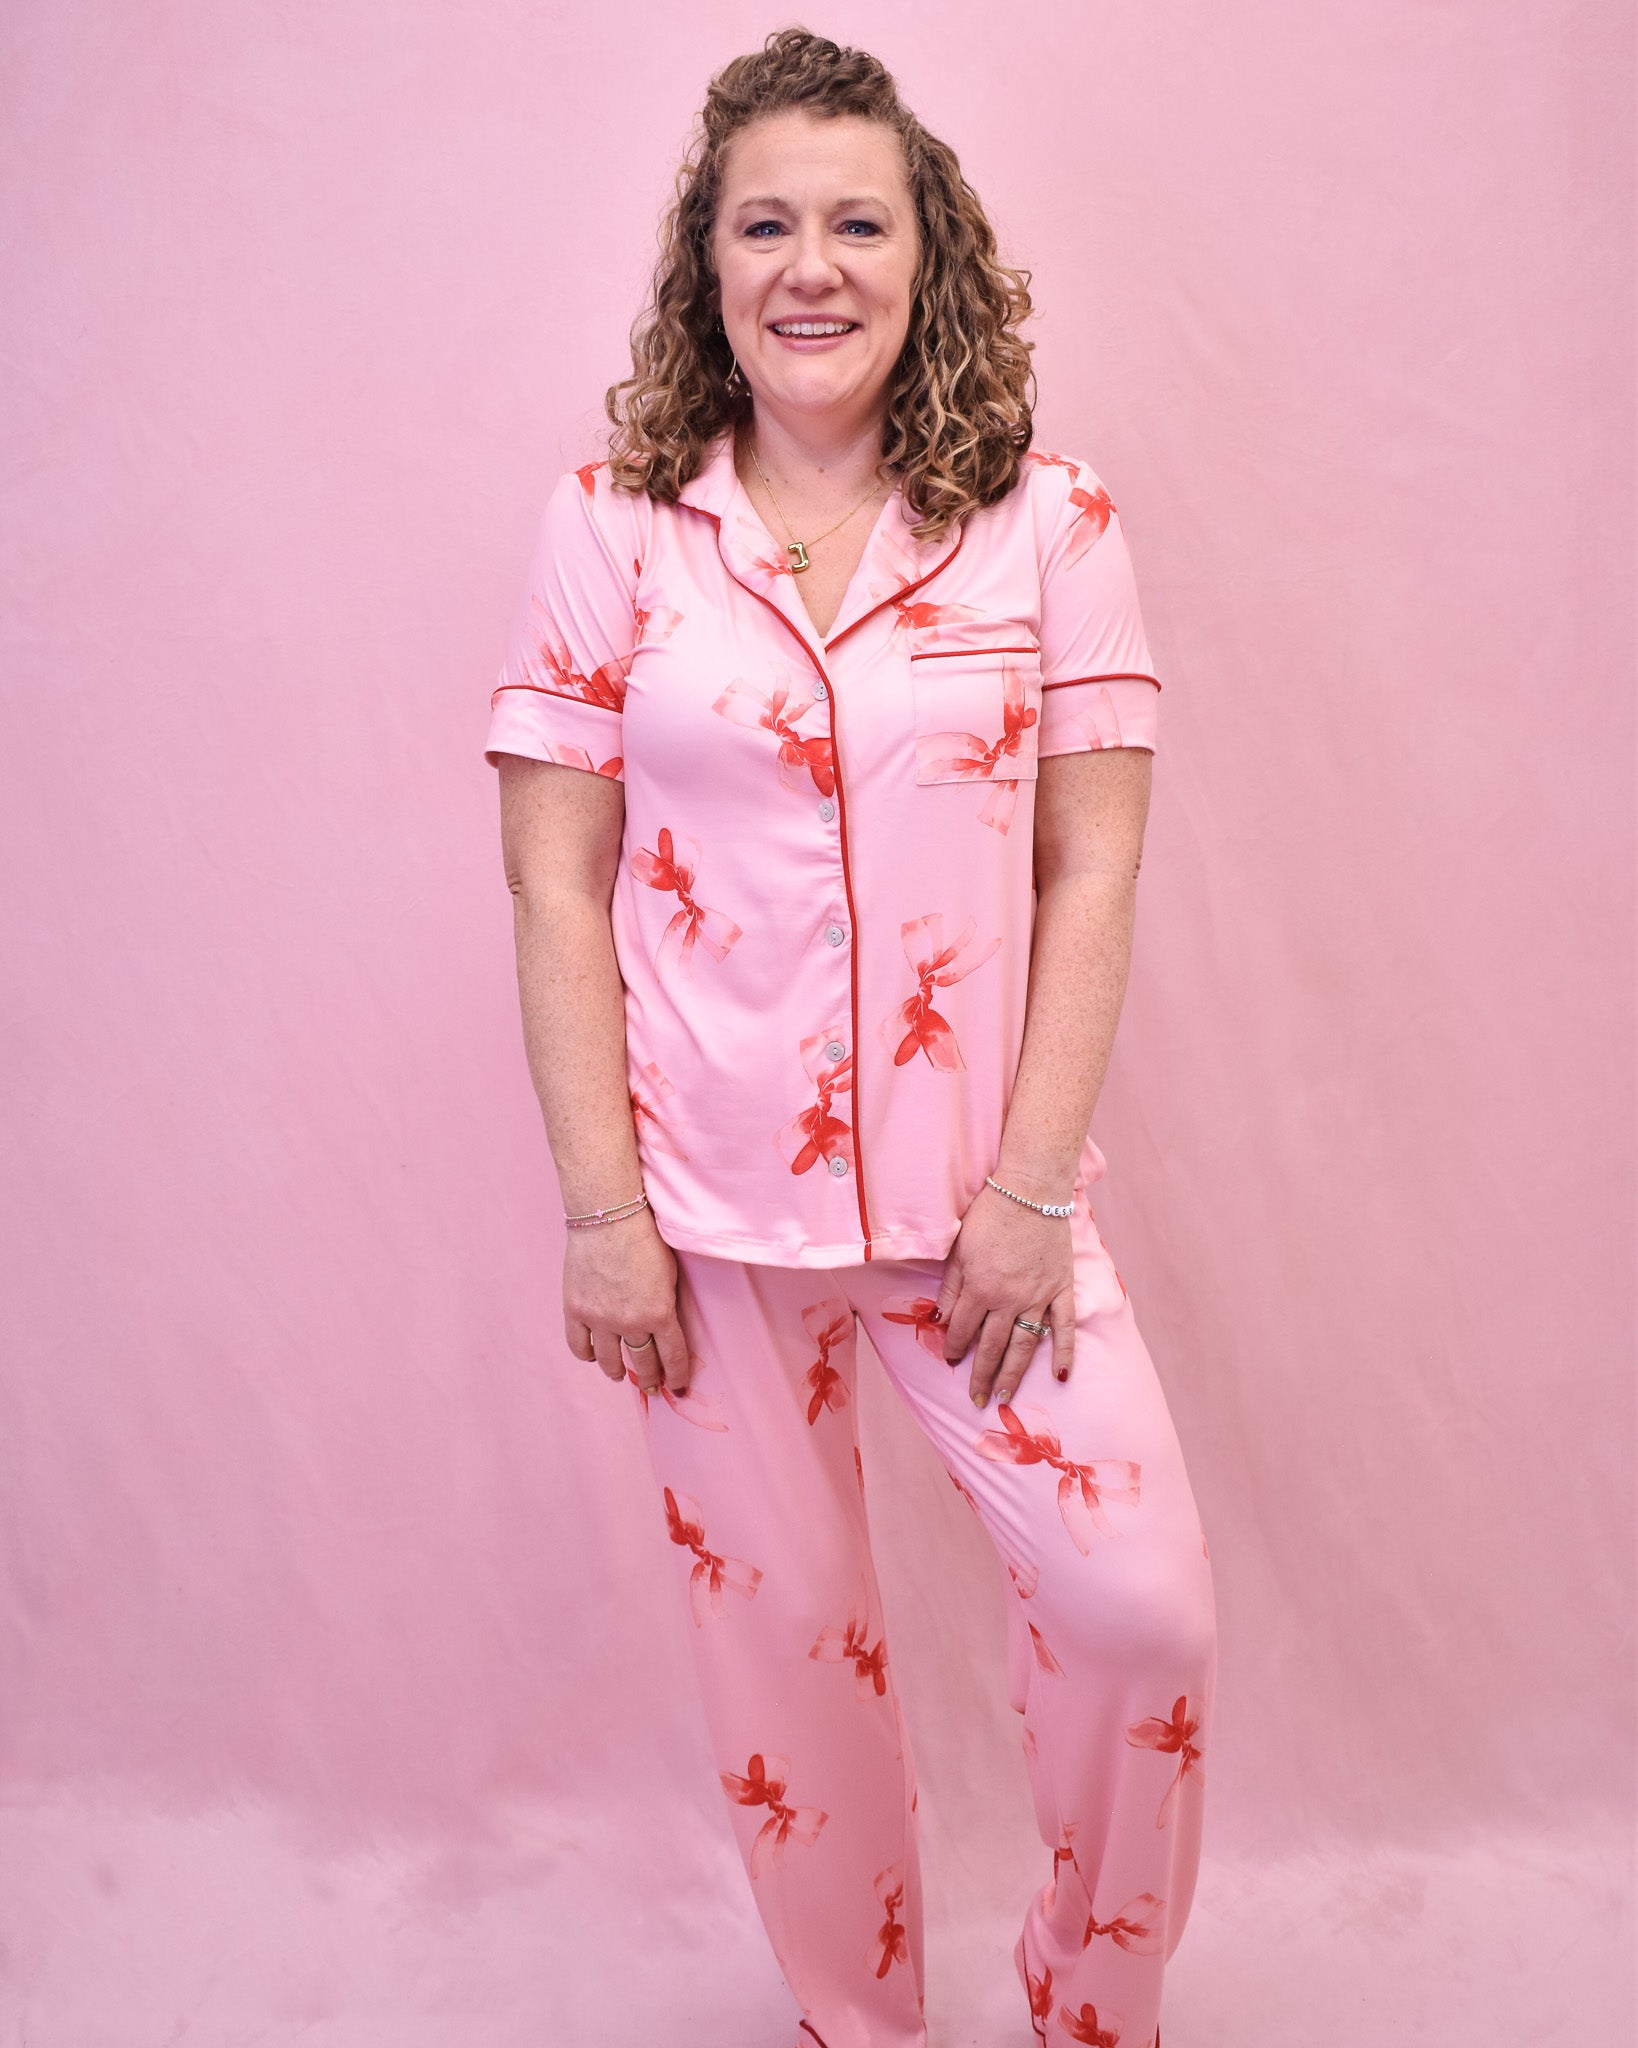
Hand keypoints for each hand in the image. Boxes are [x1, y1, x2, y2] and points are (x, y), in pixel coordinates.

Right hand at [562, 1211, 690, 1395]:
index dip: (677, 1376)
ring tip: (620, 1374)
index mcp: (659, 1313)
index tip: (679, 1388)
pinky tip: (594, 1356)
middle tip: (653, 1386)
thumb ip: (666, 1306)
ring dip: (617, 1372)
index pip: (672, 1357)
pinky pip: (579, 1346)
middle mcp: (630, 1322)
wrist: (608, 1217)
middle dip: (651, 1379)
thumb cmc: (645, 1239)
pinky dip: (587, 1355)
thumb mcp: (670, 1275)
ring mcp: (600, 1319)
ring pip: (609, 1361)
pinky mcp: (575, 1310)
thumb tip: (663, 1330)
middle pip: (642, 1363)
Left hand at [934, 1180, 1075, 1406]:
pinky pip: (1064, 1327)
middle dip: (981, 1375)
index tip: (950, 1361)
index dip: (953, 1347)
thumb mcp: (959, 1249)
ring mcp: (1038, 1297)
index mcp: (980, 1287)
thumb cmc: (989, 1215)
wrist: (1031, 1192)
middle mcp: (1008, 1298)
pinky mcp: (1061, 1290)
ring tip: (1005, 1396)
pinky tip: (1060, 1376)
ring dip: (1013, 1373)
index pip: (962, 1328)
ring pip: (1024, 1345)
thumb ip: (951, 1287)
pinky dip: (1064, 1352)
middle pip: (992, 1346)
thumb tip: (941, 1318)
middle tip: (976, 1400)